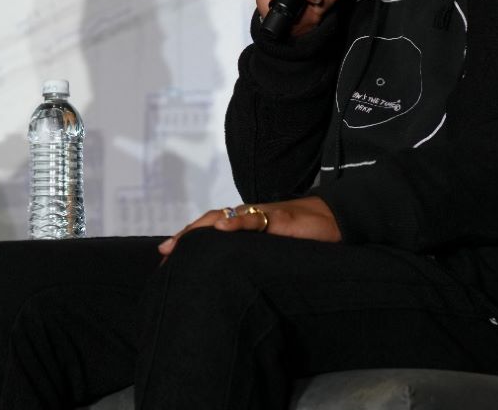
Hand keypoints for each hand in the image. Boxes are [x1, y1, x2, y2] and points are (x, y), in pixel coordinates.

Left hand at [157, 196, 340, 256]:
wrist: (333, 221)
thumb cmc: (302, 238)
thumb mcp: (272, 252)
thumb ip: (250, 257)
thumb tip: (228, 282)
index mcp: (243, 227)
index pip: (209, 231)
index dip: (188, 241)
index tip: (166, 258)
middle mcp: (247, 218)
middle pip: (208, 222)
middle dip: (185, 237)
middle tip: (165, 254)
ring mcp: (261, 216)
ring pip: (223, 217)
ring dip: (201, 228)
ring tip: (182, 241)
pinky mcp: (278, 217)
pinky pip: (254, 218)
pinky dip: (236, 221)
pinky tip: (222, 227)